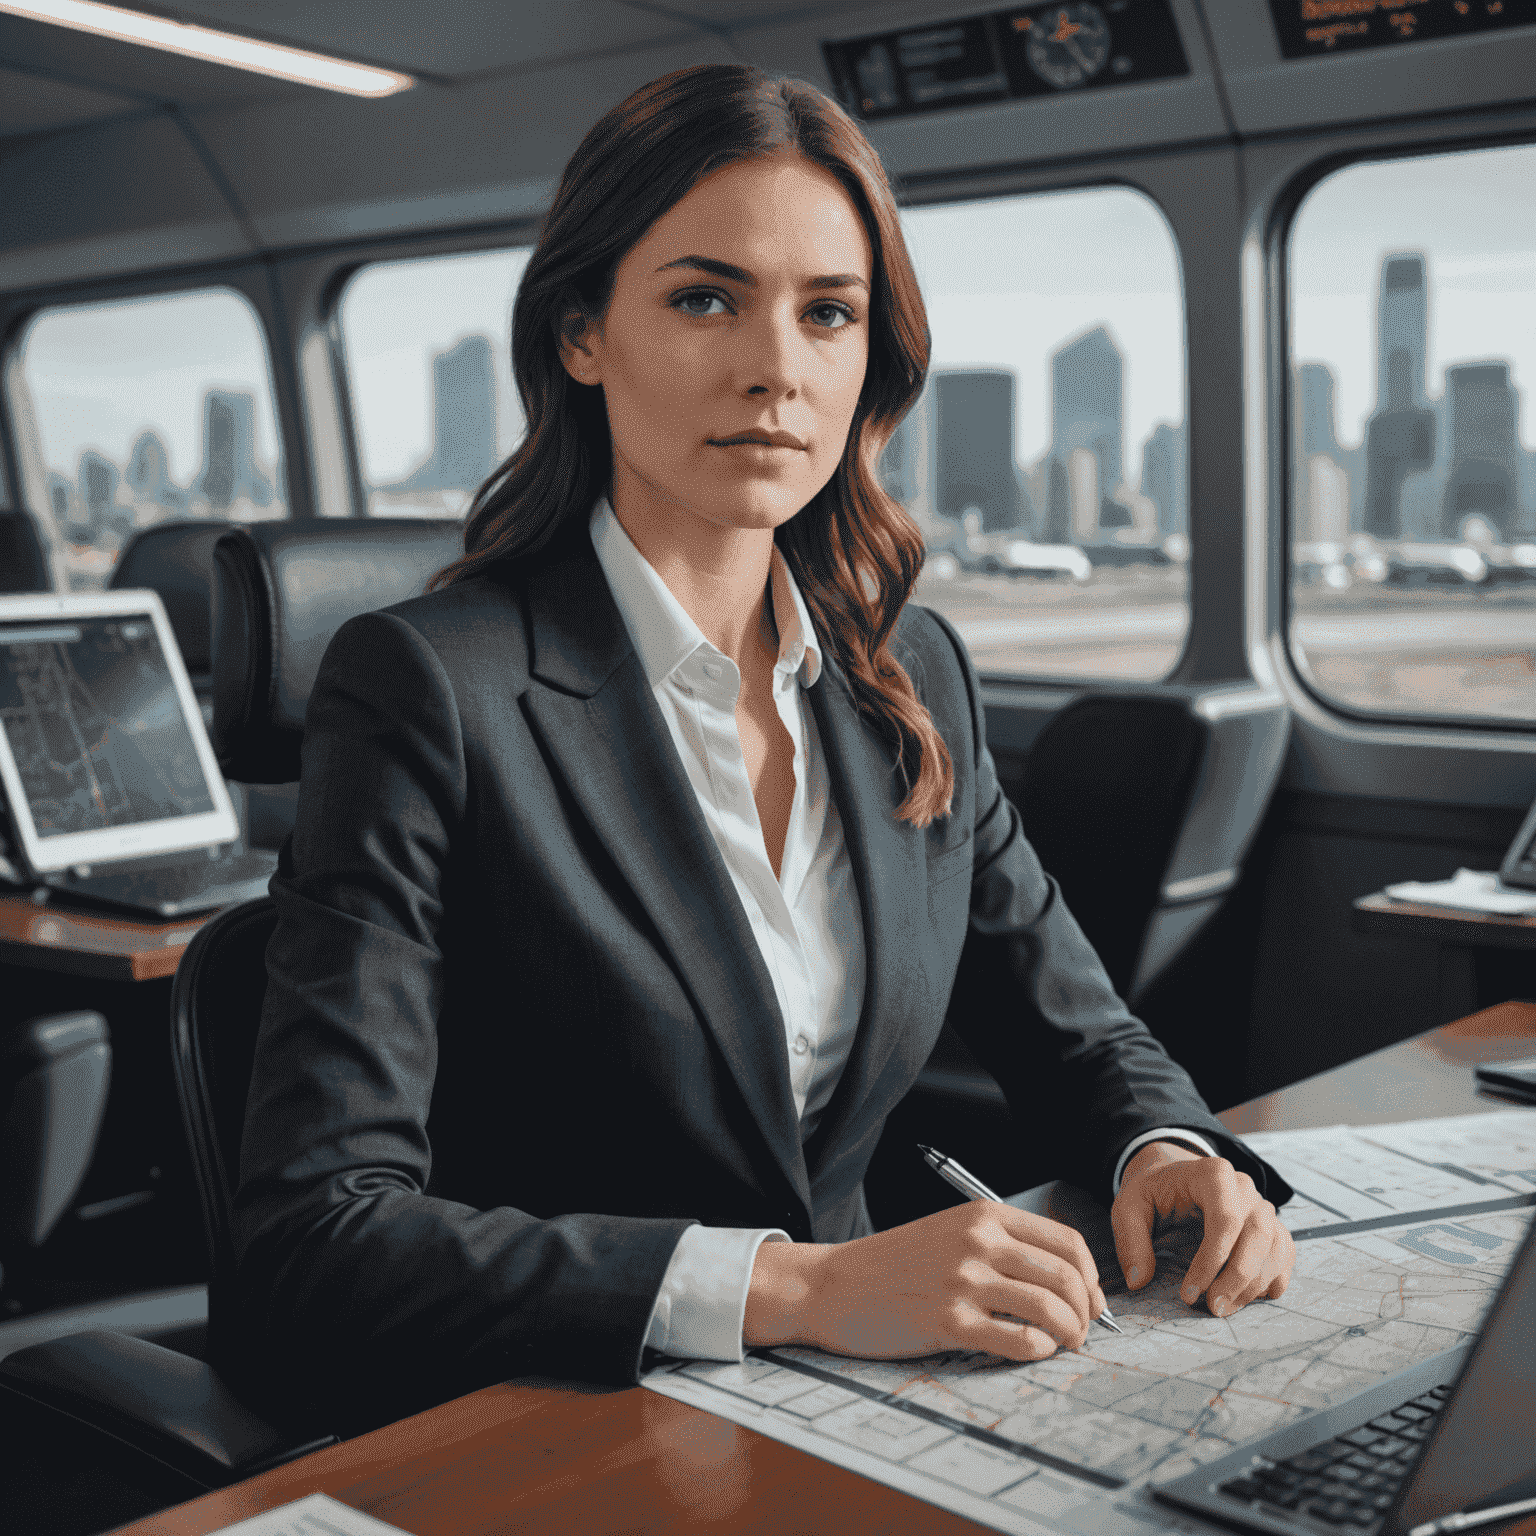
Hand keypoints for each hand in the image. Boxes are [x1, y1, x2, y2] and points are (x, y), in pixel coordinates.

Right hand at [744, 1200, 1107, 1361]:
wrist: (834, 1284)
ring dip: (1071, 1333)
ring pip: (1050, 1307)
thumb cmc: (895, 1264)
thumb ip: (1001, 1247)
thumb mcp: (951, 1234)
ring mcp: (963, 1281)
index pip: (1066, 1242)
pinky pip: (1018, 1340)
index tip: (1092, 1301)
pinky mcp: (949, 1322)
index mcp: (984, 1216)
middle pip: (1067, 1276)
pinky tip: (1033, 1351)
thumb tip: (1064, 1281)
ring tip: (1064, 1345)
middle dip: (1087, 1311)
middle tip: (1083, 1331)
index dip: (1092, 1277)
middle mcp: (978, 1242)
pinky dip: (1038, 1351)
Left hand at [1110, 1141, 1294, 1316]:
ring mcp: (1262, 1207)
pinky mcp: (1271, 1228)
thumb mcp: (1128, 1206)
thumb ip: (1131, 1240)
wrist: (1172, 1180)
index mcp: (1212, 1173)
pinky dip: (1272, 1280)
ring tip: (1222, 1308)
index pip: (1225, 1219)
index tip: (1189, 1292)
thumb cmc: (1153, 1192)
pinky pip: (1284, 1255)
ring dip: (1253, 1285)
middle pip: (1257, 1234)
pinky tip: (1247, 1298)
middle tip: (1212, 1307)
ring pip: (1274, 1247)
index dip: (1211, 1260)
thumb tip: (1139, 1280)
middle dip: (1237, 1278)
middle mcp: (1244, 1188)